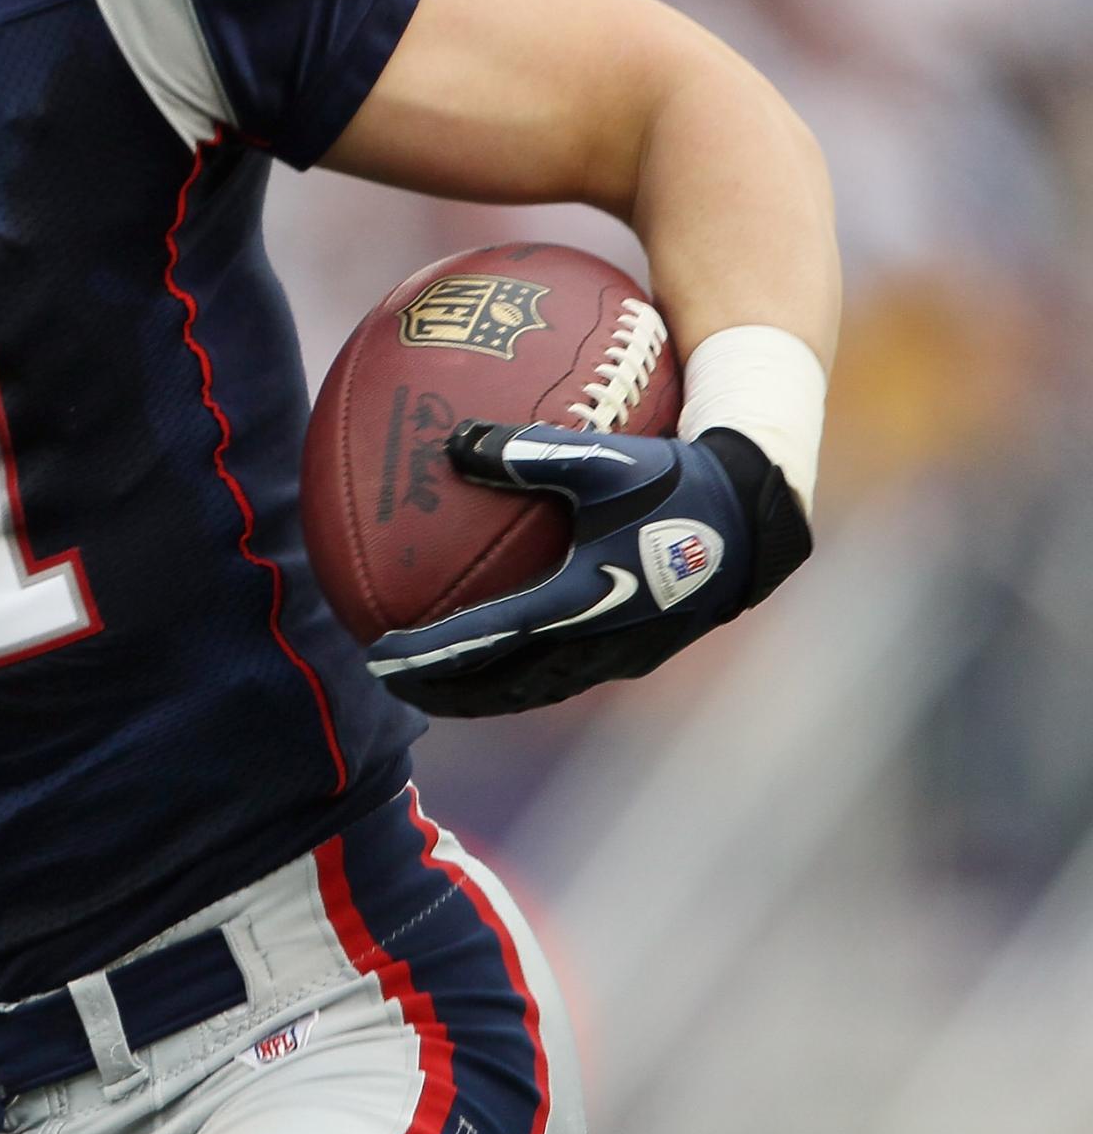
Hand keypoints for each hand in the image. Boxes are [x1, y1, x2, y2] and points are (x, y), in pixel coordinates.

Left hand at [362, 421, 813, 716]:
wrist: (757, 518)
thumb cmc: (676, 480)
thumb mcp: (602, 457)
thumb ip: (525, 450)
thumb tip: (453, 441)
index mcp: (582, 601)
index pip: (486, 640)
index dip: (428, 655)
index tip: (377, 658)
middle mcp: (598, 641)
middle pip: (502, 684)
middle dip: (442, 689)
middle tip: (388, 683)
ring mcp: (620, 655)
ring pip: (533, 689)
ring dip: (479, 693)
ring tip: (432, 687)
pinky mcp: (635, 652)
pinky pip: (561, 676)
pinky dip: (519, 678)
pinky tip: (497, 662)